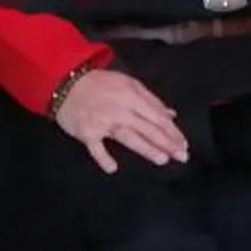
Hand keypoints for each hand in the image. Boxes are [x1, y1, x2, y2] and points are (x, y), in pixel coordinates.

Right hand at [54, 68, 188, 173]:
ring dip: (146, 148)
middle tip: (181, 156)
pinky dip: (102, 157)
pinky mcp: (87, 132)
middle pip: (148, 128)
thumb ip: (150, 100)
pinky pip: (96, 147)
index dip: (172, 131)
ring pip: (129, 137)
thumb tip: (171, 115)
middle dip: (167, 142)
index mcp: (133, 96)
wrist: (66, 82)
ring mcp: (104, 122)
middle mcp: (121, 110)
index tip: (184, 144)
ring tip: (162, 159)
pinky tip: (112, 168)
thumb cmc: (101, 84)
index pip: (158, 116)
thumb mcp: (129, 84)